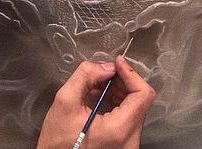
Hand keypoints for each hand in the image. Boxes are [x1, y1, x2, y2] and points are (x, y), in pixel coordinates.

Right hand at [36, 55, 155, 148]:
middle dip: (123, 80)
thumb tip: (108, 66)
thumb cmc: (58, 139)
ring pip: (136, 108)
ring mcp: (129, 145)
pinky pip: (129, 118)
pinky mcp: (124, 145)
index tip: (116, 62)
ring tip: (98, 83)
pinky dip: (118, 102)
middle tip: (104, 71)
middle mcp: (131, 140)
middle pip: (140, 100)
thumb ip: (85, 76)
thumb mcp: (65, 101)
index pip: (143, 95)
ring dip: (120, 90)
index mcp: (119, 130)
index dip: (131, 73)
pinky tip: (101, 96)